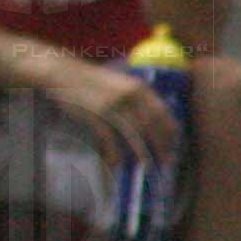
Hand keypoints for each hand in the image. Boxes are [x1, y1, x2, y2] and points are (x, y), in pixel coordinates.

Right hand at [44, 53, 181, 164]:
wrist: (64, 73)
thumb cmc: (92, 82)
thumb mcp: (120, 84)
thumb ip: (136, 99)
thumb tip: (152, 124)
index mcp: (138, 87)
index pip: (162, 113)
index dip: (170, 131)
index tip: (175, 146)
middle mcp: (129, 95)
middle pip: (151, 126)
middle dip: (161, 146)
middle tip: (165, 162)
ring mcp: (112, 105)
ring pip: (134, 134)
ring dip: (142, 153)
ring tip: (146, 166)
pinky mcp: (96, 114)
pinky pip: (110, 138)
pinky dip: (114, 153)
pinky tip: (115, 162)